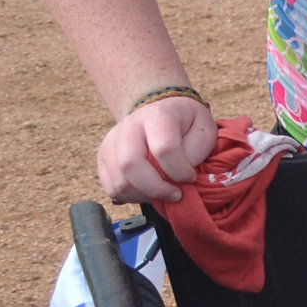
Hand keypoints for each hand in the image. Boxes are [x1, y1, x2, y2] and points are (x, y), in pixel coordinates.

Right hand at [96, 96, 216, 203]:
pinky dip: (132, 196)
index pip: (164, 148)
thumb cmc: (185, 123)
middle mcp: (128, 126)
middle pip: (130, 165)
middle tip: (176, 195)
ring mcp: (111, 142)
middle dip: (157, 189)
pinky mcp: (103, 157)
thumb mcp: (204, 129)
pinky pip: (112, 188)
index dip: (179, 170)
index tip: (190, 177)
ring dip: (145, 195)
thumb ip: (196, 151)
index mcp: (158, 116)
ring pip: (119, 181)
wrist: (159, 110)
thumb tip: (181, 177)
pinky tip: (148, 190)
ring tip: (163, 191)